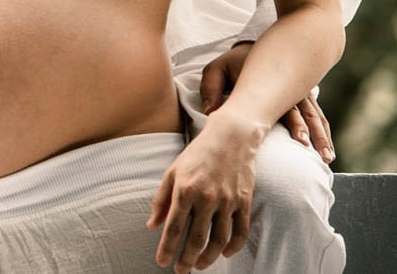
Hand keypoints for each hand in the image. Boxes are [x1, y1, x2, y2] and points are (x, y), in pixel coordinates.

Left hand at [149, 112, 258, 271]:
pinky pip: (240, 231)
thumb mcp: (172, 171)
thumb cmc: (197, 154)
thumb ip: (161, 200)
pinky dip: (233, 247)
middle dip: (187, 259)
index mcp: (185, 190)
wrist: (231, 137)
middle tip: (181, 271)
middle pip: (197, 238)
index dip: (167, 248)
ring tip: (199, 265)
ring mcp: (228, 201)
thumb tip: (152, 225)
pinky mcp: (244, 201)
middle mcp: (207, 197)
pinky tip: (224, 254)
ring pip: (219, 240)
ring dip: (209, 258)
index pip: (174, 227)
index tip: (161, 262)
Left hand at [200, 41, 334, 163]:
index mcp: (271, 84)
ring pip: (316, 117)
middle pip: (307, 115)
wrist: (253, 48)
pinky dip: (323, 131)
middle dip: (315, 136)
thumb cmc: (233, 62)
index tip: (301, 142)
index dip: (296, 125)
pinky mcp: (303, 98)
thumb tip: (210, 111)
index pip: (287, 108)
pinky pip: (317, 116)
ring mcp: (299, 94)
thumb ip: (211, 88)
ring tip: (328, 158)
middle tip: (322, 156)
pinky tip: (328, 148)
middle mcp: (290, 90)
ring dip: (323, 137)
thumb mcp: (217, 69)